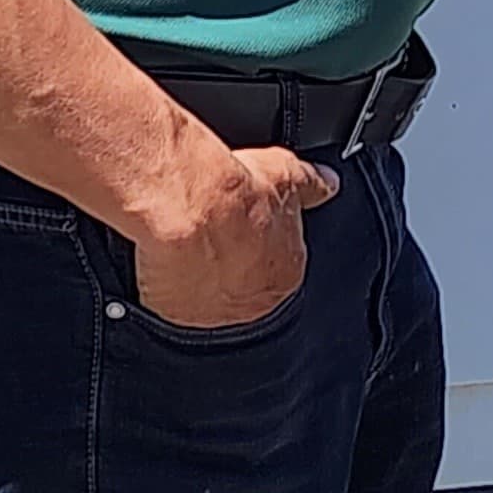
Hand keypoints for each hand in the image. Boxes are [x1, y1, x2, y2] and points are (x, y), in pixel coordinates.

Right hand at [130, 142, 338, 327]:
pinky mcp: (175, 317)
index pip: (277, 267)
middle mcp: (255, 304)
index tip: (243, 225)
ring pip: (207, 297)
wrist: (189, 207)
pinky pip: (171, 302)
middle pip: (243, 286)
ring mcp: (213, 314)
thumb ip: (311, 185)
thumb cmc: (237, 193)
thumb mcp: (287, 175)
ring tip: (186, 243)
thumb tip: (328, 184)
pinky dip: (167, 284)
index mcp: (286, 275)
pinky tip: (164, 258)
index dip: (257, 243)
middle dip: (231, 264)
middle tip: (214, 233)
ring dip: (198, 277)